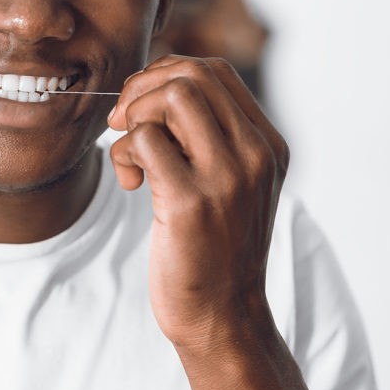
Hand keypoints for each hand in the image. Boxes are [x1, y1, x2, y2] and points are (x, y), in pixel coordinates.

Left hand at [107, 56, 288, 352]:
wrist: (222, 317)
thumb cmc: (212, 247)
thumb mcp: (228, 183)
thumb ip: (207, 136)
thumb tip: (155, 84)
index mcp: (267, 145)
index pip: (215, 72)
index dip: (165, 74)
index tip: (141, 107)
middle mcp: (256, 155)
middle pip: (192, 75)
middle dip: (142, 88)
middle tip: (122, 123)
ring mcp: (227, 178)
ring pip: (173, 96)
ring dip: (133, 116)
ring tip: (129, 154)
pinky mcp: (191, 203)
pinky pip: (144, 140)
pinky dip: (122, 153)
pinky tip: (130, 184)